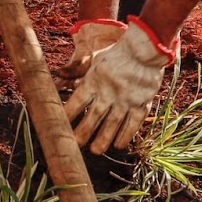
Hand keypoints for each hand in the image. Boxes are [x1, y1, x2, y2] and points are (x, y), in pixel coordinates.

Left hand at [64, 22, 172, 153]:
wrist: (144, 50)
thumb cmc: (116, 54)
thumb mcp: (94, 58)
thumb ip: (77, 69)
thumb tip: (58, 73)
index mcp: (94, 81)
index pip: (77, 102)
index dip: (68, 116)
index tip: (61, 127)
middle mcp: (108, 92)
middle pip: (93, 117)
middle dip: (84, 133)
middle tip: (77, 146)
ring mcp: (126, 99)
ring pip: (112, 124)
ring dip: (103, 139)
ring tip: (95, 150)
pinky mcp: (141, 103)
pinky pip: (133, 124)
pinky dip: (126, 135)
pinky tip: (119, 145)